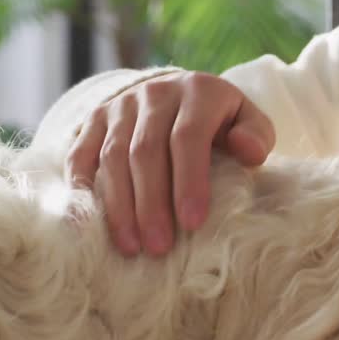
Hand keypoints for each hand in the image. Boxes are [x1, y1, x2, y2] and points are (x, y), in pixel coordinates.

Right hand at [65, 70, 274, 256]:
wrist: (183, 93)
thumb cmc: (225, 121)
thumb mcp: (251, 122)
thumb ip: (257, 137)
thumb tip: (249, 151)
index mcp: (198, 92)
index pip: (188, 138)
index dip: (189, 182)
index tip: (193, 223)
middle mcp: (154, 93)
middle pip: (145, 152)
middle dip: (152, 204)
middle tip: (160, 246)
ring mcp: (120, 104)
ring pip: (112, 157)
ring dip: (120, 206)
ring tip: (132, 246)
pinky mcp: (95, 119)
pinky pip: (80, 153)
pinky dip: (83, 186)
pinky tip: (91, 221)